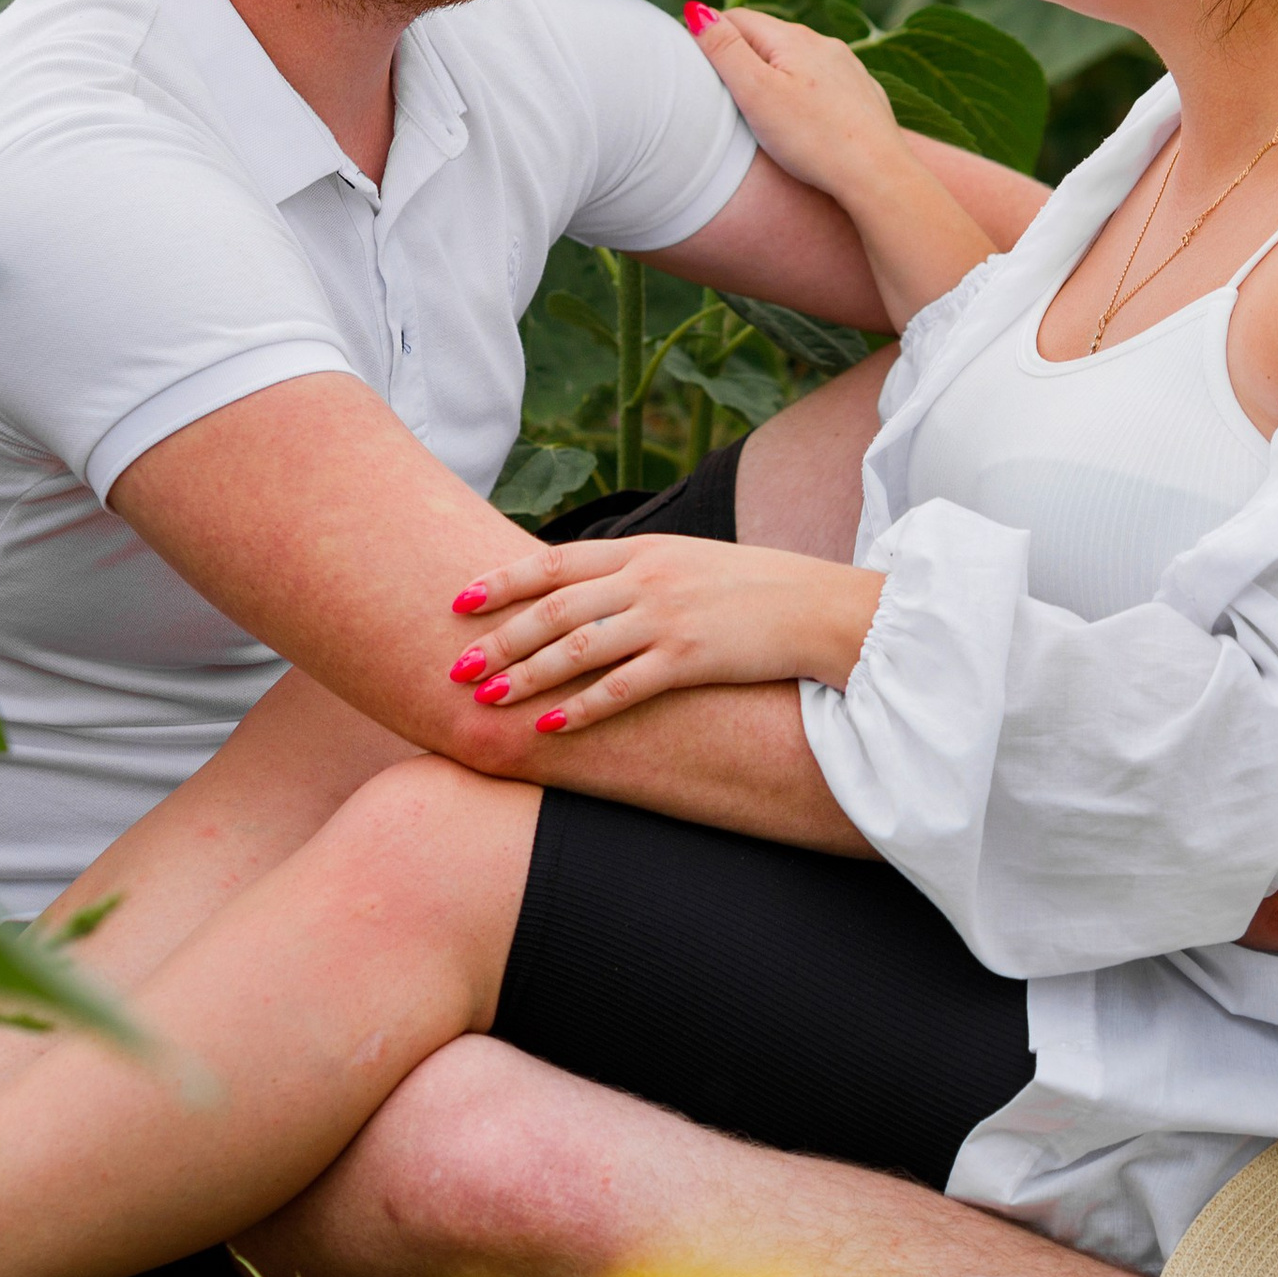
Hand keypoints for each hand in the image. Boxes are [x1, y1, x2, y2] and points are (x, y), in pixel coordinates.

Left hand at [446, 533, 883, 734]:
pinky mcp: (691, 658)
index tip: (458, 599)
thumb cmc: (753, 590)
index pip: (555, 561)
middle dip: (500, 638)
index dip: (502, 581)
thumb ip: (634, 573)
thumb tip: (580, 592)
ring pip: (578, 647)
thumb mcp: (687, 563)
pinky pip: (623, 687)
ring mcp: (668, 617)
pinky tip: (550, 726)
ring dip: (526, 674)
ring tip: (487, 699)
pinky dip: (582, 707)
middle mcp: (647, 578)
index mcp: (643, 550)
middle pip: (554, 608)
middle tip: (456, 666)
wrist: (821, 607)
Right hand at [688, 4, 906, 202]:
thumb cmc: (813, 139)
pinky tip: (799, 115)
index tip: (691, 59)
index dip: (710, 33)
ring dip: (773, 70)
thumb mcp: (756, 93)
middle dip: (740, 51)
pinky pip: (822, 82)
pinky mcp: (861, 94)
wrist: (878, 175)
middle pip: (768, 36)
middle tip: (717, 83)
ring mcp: (847, 68)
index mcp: (793, 39)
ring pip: (797, 59)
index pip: (737, 18)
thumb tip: (696, 9)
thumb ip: (724, 50)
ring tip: (756, 101)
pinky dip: (802, 90)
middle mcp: (824, 44)